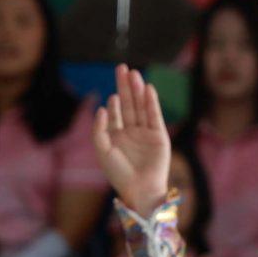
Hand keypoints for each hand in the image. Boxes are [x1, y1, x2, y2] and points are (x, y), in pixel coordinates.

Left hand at [93, 64, 171, 215]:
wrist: (139, 189)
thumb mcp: (102, 150)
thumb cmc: (118, 173)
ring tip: (134, 74)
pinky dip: (151, 102)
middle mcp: (131, 131)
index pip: (116, 113)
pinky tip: (148, 89)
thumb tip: (101, 108)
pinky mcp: (158, 135)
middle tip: (122, 68)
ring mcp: (146, 132)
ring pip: (140, 106)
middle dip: (125, 87)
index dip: (114, 102)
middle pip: (128, 104)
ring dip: (137, 90)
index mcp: (117, 136)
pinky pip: (154, 114)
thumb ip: (99, 130)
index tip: (112, 95)